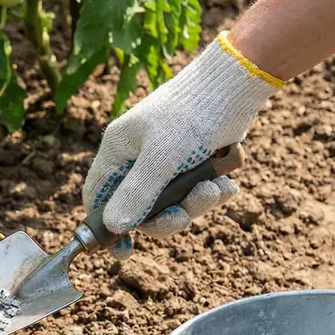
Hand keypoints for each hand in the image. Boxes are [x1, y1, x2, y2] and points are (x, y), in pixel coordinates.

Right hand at [82, 31, 280, 257]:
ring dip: (195, 204)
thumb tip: (114, 227)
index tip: (124, 250)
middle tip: (185, 216)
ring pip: (171, 203)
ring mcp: (165, 160)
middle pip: (139, 209)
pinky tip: (226, 183)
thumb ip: (137, 193)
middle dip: (166, 217)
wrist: (237, 84)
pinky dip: (210, 192)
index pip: (97, 196)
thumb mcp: (163, 157)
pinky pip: (193, 191)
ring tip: (216, 189)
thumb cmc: (192, 114)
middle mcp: (137, 157)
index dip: (106, 226)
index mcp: (118, 150)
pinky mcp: (191, 161)